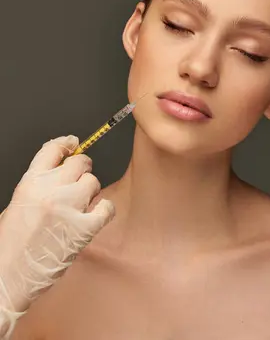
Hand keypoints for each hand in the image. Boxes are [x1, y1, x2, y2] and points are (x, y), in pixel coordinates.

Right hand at [0, 136, 113, 337]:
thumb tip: (59, 172)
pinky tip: (96, 216)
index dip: (67, 144)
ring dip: (91, 191)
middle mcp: (50, 191)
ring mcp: (68, 208)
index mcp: (30, 183)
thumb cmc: (8, 246)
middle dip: (82, 169)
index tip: (73, 144)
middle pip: (80, 162)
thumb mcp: (17, 204)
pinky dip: (105, 211)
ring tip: (81, 205)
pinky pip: (106, 208)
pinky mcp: (83, 229)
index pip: (53, 150)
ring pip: (93, 182)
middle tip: (79, 180)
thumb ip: (38, 186)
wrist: (6, 278)